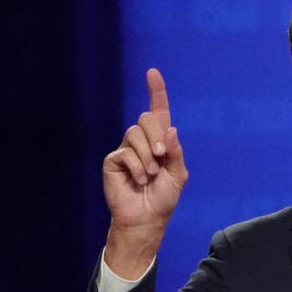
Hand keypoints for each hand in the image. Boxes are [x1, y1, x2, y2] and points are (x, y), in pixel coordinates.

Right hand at [102, 69, 187, 276]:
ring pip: (135, 134)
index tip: (152, 72)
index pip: (158, 111)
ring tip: (150, 175)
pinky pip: (125, 153)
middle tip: (162, 158)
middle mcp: (142, 141)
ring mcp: (126, 149)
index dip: (156, 91)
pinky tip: (139, 181)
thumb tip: (170, 129)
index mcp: (160, 142)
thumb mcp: (178, 173)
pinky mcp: (113, 161)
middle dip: (156, 136)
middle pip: (147, 119)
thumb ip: (175, 151)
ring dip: (147, 156)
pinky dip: (137, 167)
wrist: (147, 218)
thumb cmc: (163, 197)